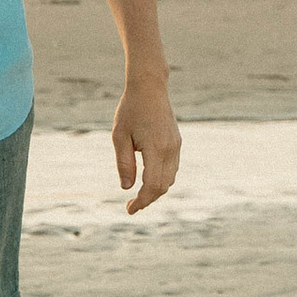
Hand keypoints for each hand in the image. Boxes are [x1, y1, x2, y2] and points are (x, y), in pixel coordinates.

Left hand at [113, 76, 180, 214]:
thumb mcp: (119, 135)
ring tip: (138, 195)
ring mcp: (176, 146)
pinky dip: (162, 179)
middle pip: (163, 186)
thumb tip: (127, 187)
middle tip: (131, 205)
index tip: (130, 209)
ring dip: (156, 190)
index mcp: (156, 148)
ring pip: (170, 179)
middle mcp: (170, 149)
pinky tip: (148, 179)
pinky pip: (172, 168)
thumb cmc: (131, 109)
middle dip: (148, 199)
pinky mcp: (177, 142)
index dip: (142, 201)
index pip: (152, 185)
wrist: (149, 87)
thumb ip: (124, 163)